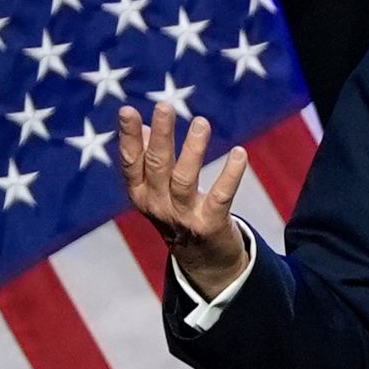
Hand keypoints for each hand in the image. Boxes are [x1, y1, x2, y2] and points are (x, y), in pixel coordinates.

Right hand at [114, 100, 251, 296]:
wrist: (202, 263)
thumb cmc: (177, 214)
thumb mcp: (156, 190)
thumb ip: (148, 159)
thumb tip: (144, 126)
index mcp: (140, 194)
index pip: (131, 162)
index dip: (128, 137)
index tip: (128, 110)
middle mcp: (157, 205)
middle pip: (157, 166)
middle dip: (161, 136)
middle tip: (165, 106)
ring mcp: (182, 216)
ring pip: (184, 180)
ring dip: (193, 150)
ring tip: (201, 123)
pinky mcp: (209, 224)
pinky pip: (220, 197)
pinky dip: (230, 175)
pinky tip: (240, 153)